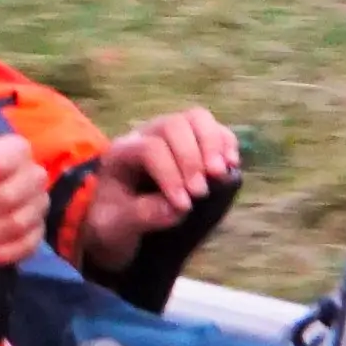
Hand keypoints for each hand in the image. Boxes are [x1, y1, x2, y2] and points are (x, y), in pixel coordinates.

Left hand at [78, 106, 240, 274]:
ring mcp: (171, 136)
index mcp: (121, 153)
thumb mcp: (115, 226)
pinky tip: (231, 166)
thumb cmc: (114, 222)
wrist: (118, 221)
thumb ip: (140, 216)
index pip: (150, 148)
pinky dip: (226, 143)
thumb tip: (175, 208)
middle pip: (174, 125)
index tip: (184, 205)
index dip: (170, 174)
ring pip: (196, 119)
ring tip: (219, 175)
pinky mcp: (193, 143)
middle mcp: (146, 136)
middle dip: (191, 158)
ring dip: (213, 145)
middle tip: (200, 192)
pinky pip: (214, 129)